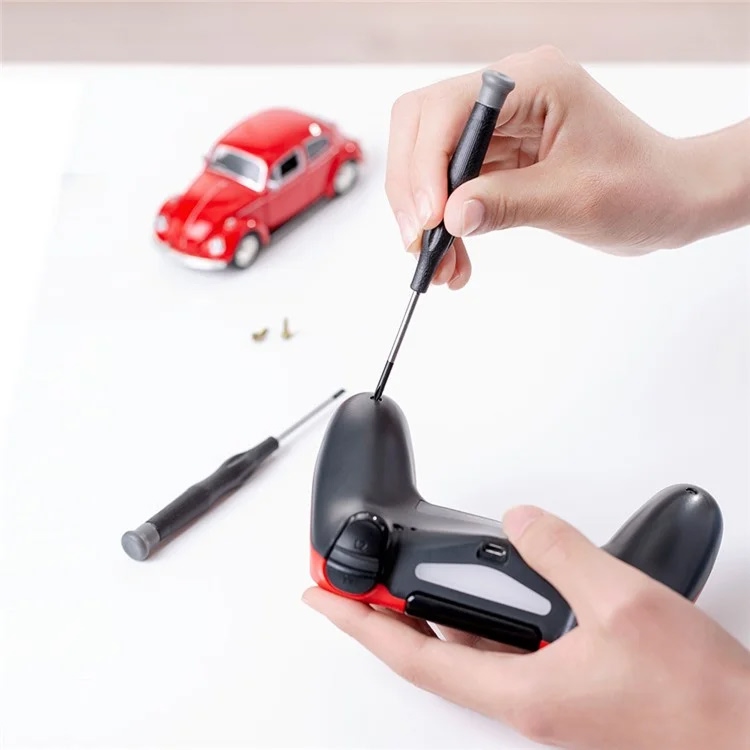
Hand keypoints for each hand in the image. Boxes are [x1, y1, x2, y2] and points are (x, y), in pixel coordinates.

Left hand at [303, 506, 749, 749]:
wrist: (745, 735)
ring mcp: (546, 701)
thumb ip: (562, 553)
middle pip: (432, 658)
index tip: (321, 601)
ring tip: (408, 582)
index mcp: (522, 691)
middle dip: (387, 617)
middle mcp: (525, 703)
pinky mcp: (569, 693)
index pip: (413, 658)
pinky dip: (481, 623)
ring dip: (434, 619)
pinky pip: (505, 655)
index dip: (359, 625)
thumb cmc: (699, 698)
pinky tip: (489, 596)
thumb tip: (522, 521)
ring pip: (469, 656)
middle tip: (355, 584)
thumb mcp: (624, 603)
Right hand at [385, 45, 749, 288]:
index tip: (429, 220)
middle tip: (419, 243)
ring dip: (425, 217)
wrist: (669, 201)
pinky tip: (455, 260)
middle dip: (413, 189)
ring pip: (430, 163)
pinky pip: (451, 189)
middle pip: (422, 127)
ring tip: (440, 266)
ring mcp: (499, 127)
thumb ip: (507, 203)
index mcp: (533, 83)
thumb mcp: (574, 198)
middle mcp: (508, 96)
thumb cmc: (642, 187)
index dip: (425, 164)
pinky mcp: (497, 158)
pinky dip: (445, 226)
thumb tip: (449, 218)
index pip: (447, 108)